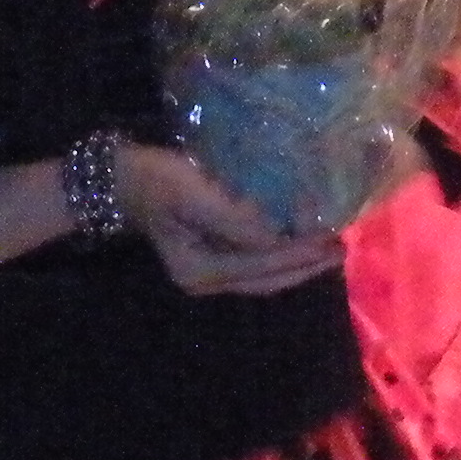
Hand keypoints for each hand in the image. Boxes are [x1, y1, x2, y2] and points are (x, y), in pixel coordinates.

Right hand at [118, 141, 345, 296]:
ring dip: (297, 263)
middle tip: (340, 249)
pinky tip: (299, 242)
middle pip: (268, 280)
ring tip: (327, 248)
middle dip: (305, 266)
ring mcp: (208, 273)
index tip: (330, 238)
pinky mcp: (211, 258)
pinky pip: (255, 264)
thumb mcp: (194, 193)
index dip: (298, 253)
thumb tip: (279, 235)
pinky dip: (281, 255)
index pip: (263, 265)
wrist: (121, 178)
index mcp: (202, 271)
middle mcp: (207, 281)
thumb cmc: (155, 180)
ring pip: (264, 275)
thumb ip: (236, 220)